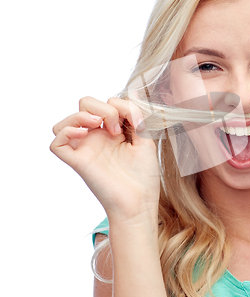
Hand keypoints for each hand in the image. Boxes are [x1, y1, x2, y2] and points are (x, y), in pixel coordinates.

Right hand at [50, 96, 160, 221]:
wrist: (140, 203)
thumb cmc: (144, 176)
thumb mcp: (146, 139)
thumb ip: (138, 116)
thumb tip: (132, 93)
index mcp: (113, 131)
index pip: (107, 102)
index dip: (120, 105)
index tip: (135, 123)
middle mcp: (97, 137)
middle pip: (84, 103)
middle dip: (102, 107)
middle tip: (116, 128)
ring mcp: (85, 149)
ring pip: (64, 121)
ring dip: (82, 115)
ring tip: (99, 127)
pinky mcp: (77, 161)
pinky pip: (56, 142)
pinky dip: (66, 131)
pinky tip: (84, 134)